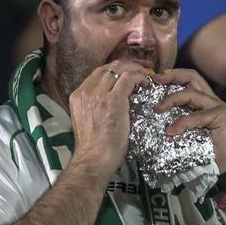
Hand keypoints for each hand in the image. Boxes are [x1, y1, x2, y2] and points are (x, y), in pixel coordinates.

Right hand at [65, 59, 147, 176]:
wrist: (93, 160)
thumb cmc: (94, 147)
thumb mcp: (88, 120)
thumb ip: (95, 105)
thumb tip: (115, 98)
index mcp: (77, 96)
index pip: (98, 73)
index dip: (116, 69)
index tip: (129, 72)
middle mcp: (85, 92)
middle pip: (108, 67)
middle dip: (128, 64)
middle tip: (143, 69)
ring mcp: (97, 95)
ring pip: (119, 69)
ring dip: (136, 69)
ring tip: (147, 75)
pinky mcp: (112, 100)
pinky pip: (128, 79)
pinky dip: (140, 77)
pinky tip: (147, 83)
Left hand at [155, 67, 225, 172]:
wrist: (218, 171)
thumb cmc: (198, 152)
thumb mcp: (181, 130)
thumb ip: (172, 117)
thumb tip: (150, 109)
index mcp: (201, 100)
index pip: (188, 78)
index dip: (171, 74)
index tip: (154, 78)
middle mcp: (211, 99)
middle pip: (192, 77)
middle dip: (172, 76)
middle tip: (155, 81)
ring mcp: (218, 107)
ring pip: (192, 94)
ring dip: (172, 100)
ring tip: (157, 110)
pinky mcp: (221, 118)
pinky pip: (197, 116)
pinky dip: (182, 123)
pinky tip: (170, 132)